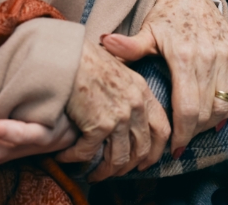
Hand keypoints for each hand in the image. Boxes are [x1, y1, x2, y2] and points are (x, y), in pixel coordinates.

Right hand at [56, 39, 169, 180]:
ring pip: (118, 159)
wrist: (66, 53)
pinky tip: (65, 156)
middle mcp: (135, 105)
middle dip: (128, 167)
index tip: (146, 163)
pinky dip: (74, 158)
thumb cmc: (85, 58)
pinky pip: (88, 153)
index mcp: (142, 91)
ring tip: (93, 173)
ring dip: (104, 171)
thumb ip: (126, 90)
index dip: (156, 151)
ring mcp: (119, 116)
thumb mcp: (117, 69)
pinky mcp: (99, 124)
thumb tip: (124, 111)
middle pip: (141, 149)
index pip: (161, 128)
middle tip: (115, 173)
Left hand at [101, 0, 227, 153]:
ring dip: (211, 123)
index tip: (173, 148)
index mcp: (182, 56)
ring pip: (224, 104)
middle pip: (205, 111)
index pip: (186, 108)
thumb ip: (129, 45)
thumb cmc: (165, 18)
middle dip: (193, 133)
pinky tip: (219, 116)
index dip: (181, 134)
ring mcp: (226, 57)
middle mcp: (207, 58)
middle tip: (181, 141)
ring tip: (195, 129)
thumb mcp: (147, 31)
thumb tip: (105, 42)